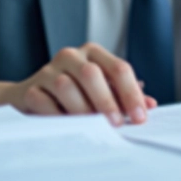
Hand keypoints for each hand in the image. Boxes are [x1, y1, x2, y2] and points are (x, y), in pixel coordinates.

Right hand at [0, 43, 157, 125]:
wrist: (30, 95)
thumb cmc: (75, 93)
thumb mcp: (101, 91)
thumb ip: (124, 96)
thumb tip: (150, 104)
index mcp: (93, 53)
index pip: (118, 68)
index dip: (131, 93)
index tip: (141, 117)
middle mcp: (71, 55)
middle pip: (92, 73)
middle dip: (107, 101)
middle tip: (116, 124)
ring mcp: (48, 69)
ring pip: (66, 86)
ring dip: (82, 110)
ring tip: (91, 127)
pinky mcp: (31, 87)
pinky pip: (44, 101)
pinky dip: (57, 116)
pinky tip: (66, 126)